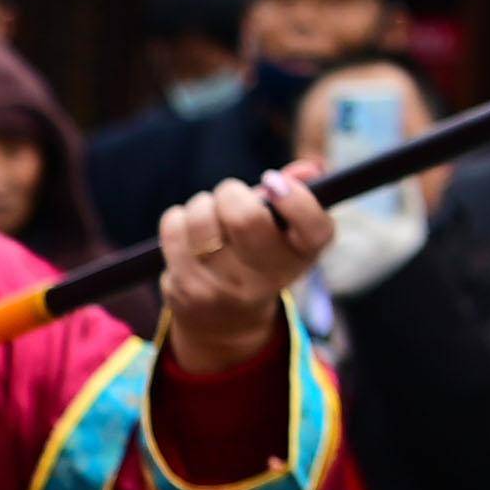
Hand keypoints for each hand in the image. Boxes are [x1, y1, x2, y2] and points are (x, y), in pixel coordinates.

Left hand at [153, 167, 335, 370]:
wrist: (225, 320)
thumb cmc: (259, 257)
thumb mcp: (285, 233)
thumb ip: (296, 195)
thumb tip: (309, 169)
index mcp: (302, 256)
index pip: (315, 228)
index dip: (296, 199)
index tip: (273, 183)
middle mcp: (269, 279)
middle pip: (245, 216)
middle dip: (231, 193)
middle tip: (230, 196)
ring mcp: (225, 288)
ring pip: (201, 217)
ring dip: (201, 205)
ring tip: (208, 217)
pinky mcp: (186, 289)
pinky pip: (174, 227)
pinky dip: (178, 219)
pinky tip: (189, 235)